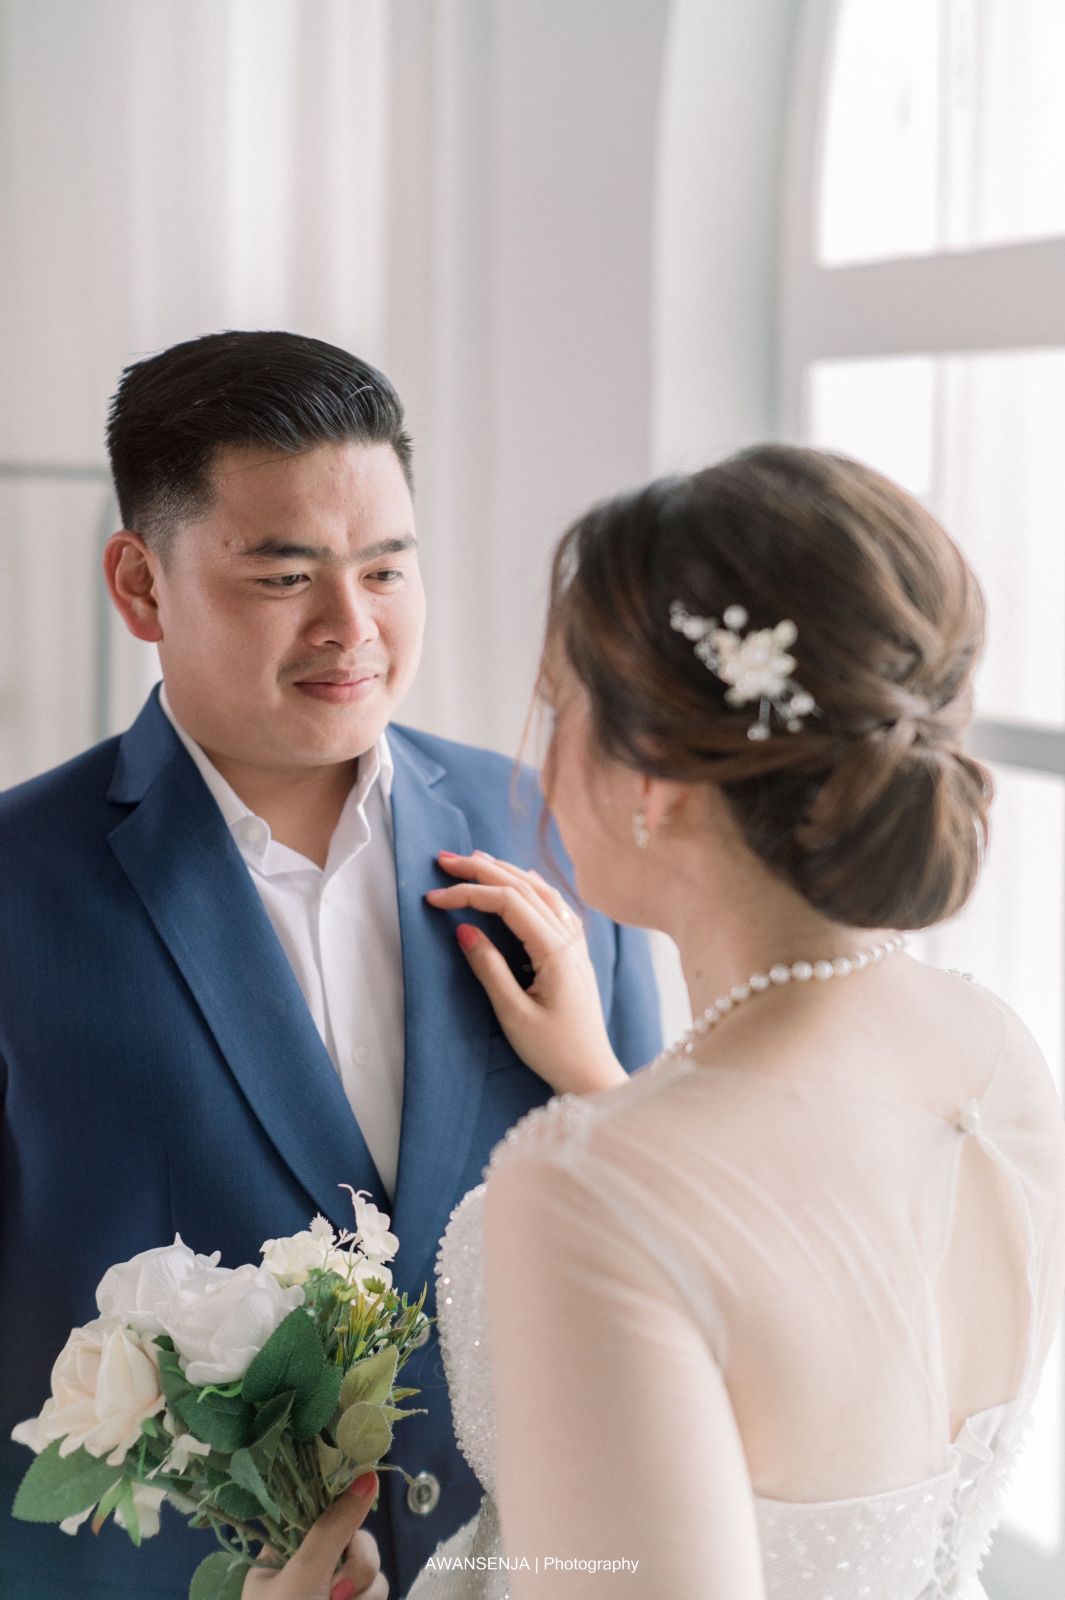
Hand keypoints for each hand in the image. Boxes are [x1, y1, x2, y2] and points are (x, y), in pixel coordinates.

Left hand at [242, 1473, 386, 1599]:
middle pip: (354, 1538)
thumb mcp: (303, 1572)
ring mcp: (334, 1590)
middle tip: (336, 1589)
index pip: (319, 1511)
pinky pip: (377, 1589)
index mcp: (284, 1553)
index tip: (363, 1487)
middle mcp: (311, 1569)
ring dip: (362, 1588)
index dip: (342, 1502)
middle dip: (356, 1563)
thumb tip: (369, 1474)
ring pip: (370, 1566)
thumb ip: (335, 1526)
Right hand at [425, 851, 626, 1094]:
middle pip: (524, 888)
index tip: (433, 898)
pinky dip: (531, 887)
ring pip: (540, 891)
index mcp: (555, 951)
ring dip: (507, 872)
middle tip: (445, 860)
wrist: (592, 1073)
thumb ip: (489, 968)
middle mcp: (569, 939)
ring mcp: (575, 943)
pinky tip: (522, 882)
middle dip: (482, 870)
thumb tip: (464, 929)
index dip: (468, 893)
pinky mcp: (575, 952)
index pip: (508, 903)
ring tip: (476, 860)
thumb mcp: (514, 1014)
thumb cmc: (553, 1050)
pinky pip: (554, 905)